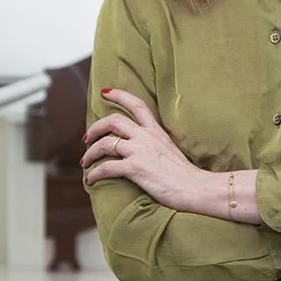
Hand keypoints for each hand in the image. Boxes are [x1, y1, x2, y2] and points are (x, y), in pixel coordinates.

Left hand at [82, 88, 201, 209]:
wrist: (195, 188)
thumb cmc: (186, 176)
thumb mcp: (171, 151)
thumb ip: (155, 146)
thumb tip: (144, 151)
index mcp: (156, 131)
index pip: (136, 104)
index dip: (119, 95)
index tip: (105, 92)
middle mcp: (146, 137)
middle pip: (113, 120)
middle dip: (94, 128)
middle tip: (86, 138)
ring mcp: (139, 151)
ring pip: (104, 143)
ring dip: (89, 153)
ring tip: (85, 162)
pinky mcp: (135, 168)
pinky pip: (105, 167)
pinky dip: (94, 174)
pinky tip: (90, 180)